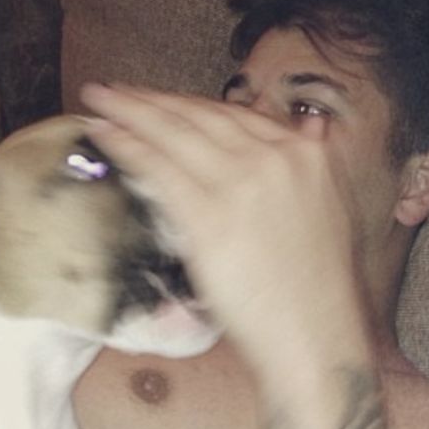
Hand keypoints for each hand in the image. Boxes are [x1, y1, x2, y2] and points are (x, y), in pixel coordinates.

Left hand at [81, 84, 366, 375]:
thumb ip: (313, 161)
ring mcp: (239, 183)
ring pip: (172, 133)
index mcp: (303, 154)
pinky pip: (156, 167)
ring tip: (96, 100)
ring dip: (128, 112)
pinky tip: (102, 134)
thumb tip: (312, 123)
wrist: (318, 337)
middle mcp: (273, 157)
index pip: (234, 115)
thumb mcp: (331, 209)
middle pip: (199, 116)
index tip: (160, 100)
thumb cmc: (319, 289)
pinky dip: (125, 145)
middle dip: (150, 100)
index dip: (189, 105)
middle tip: (112, 91)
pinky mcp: (207, 215)